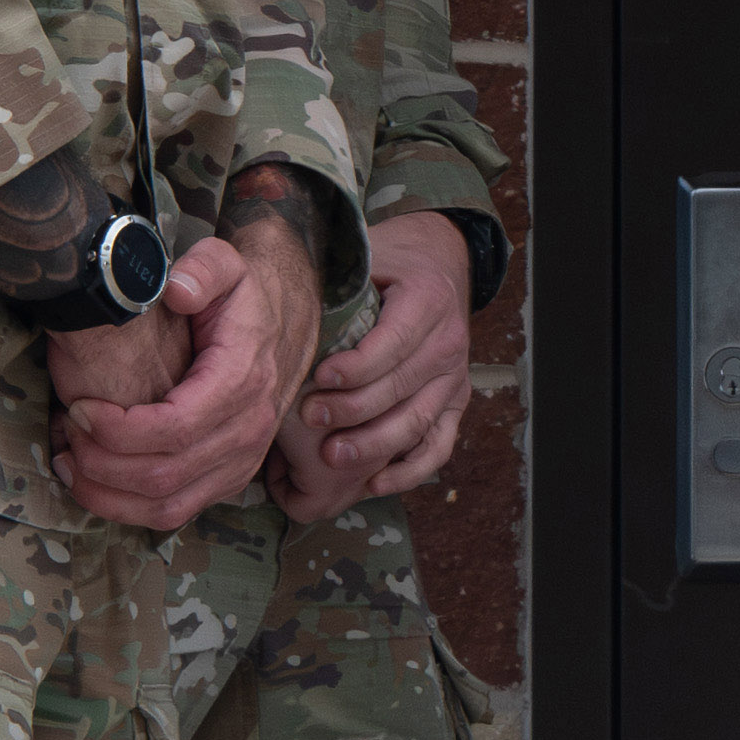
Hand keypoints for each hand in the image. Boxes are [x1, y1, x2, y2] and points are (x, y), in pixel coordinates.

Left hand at [57, 181, 324, 528]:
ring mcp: (242, 461)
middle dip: (102, 462)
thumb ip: (203, 270)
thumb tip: (176, 291)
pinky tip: (92, 479)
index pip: (175, 428)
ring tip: (67, 461)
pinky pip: (174, 514)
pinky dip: (126, 507)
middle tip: (65, 430)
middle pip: (164, 475)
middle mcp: (249, 431)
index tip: (79, 408)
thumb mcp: (227, 263)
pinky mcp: (229, 479)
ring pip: (167, 506)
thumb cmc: (242, 295)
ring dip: (108, 494)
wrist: (283, 319)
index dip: (118, 429)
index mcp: (243, 381)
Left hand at [273, 212, 477, 513]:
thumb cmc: (388, 263)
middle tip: (310, 418)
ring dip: (375, 444)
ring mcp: (454, 378)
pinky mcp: (455, 403)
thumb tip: (284, 298)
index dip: (356, 367)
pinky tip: (375, 484)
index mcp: (428, 301)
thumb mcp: (368, 255)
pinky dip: (410, 471)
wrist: (439, 262)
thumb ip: (338, 279)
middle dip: (353, 409)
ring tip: (332, 456)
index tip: (318, 378)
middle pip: (401, 387)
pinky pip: (439, 446)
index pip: (392, 344)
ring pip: (418, 421)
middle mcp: (448, 342)